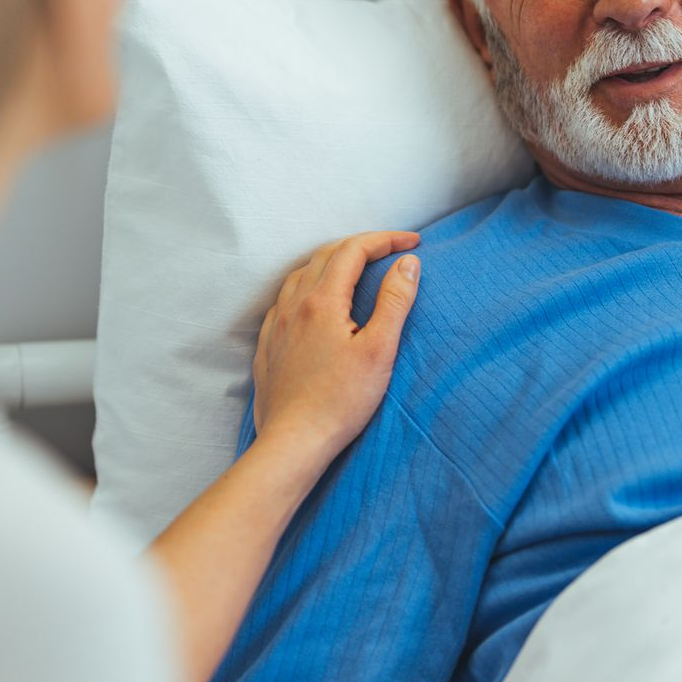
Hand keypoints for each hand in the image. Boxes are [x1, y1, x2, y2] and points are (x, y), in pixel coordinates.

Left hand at [252, 230, 420, 465]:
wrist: (293, 441)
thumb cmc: (340, 401)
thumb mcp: (378, 350)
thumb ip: (394, 301)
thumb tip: (408, 263)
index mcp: (322, 300)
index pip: (354, 250)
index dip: (385, 239)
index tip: (413, 242)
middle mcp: (294, 304)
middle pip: (326, 254)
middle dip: (360, 245)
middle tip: (389, 250)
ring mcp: (276, 324)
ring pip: (302, 274)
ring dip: (331, 261)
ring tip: (355, 268)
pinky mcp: (268, 345)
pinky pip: (286, 299)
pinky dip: (308, 286)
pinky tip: (315, 302)